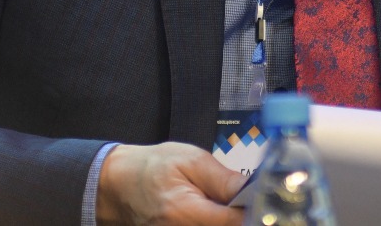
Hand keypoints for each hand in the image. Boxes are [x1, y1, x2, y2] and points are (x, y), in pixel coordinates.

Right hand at [96, 142, 245, 225]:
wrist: (119, 184)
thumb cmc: (152, 167)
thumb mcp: (190, 160)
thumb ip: (224, 179)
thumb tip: (255, 190)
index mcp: (185, 212)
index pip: (235, 221)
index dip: (254, 210)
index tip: (261, 198)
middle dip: (240, 215)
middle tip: (239, 198)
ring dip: (226, 219)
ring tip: (220, 203)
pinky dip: (213, 220)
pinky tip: (209, 211)